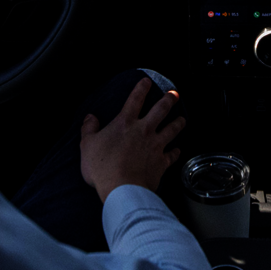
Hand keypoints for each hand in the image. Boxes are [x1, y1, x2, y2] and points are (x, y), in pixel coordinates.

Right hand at [80, 77, 185, 201]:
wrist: (122, 188)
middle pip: (160, 110)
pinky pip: (173, 154)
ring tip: (182, 118)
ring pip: (172, 129)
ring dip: (178, 122)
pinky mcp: (162, 162)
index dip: (141, 88)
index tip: (146, 81)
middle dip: (169, 100)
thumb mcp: (87, 145)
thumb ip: (89, 129)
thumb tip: (89, 118)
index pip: (135, 100)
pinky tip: (178, 150)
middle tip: (174, 94)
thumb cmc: (102, 167)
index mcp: (125, 123)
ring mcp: (155, 145)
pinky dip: (176, 152)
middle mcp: (143, 130)